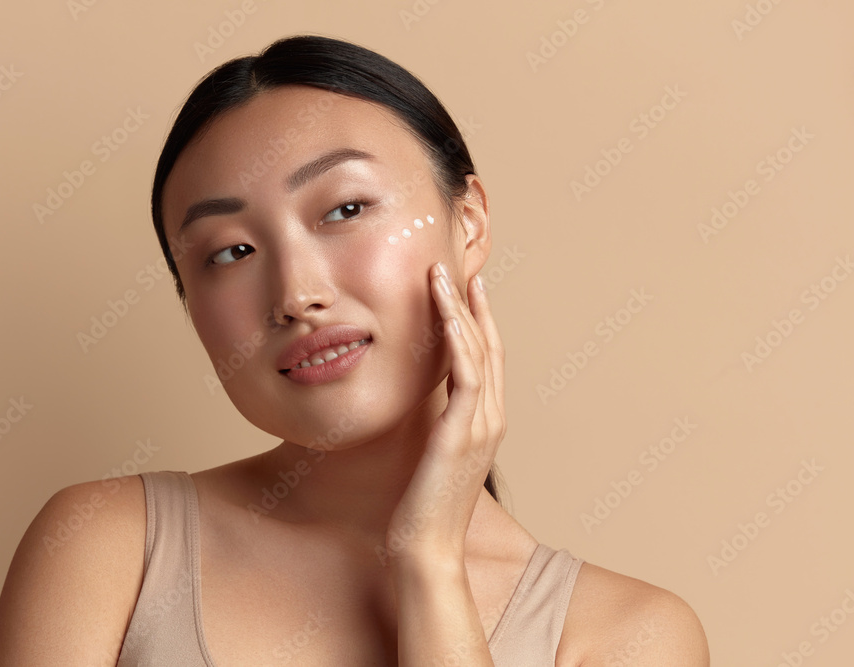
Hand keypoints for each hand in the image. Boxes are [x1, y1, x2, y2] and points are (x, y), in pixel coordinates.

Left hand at [383, 260, 506, 567]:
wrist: (426, 548)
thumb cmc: (422, 507)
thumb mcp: (432, 455)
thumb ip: (436, 425)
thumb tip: (422, 401)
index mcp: (484, 423)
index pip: (486, 360)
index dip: (477, 321)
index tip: (464, 288)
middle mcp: (490, 419)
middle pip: (487, 347)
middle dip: (470, 305)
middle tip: (453, 267)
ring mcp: (481, 426)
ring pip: (477, 353)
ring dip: (460, 311)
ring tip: (441, 276)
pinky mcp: (461, 434)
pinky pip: (465, 377)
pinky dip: (459, 342)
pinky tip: (448, 317)